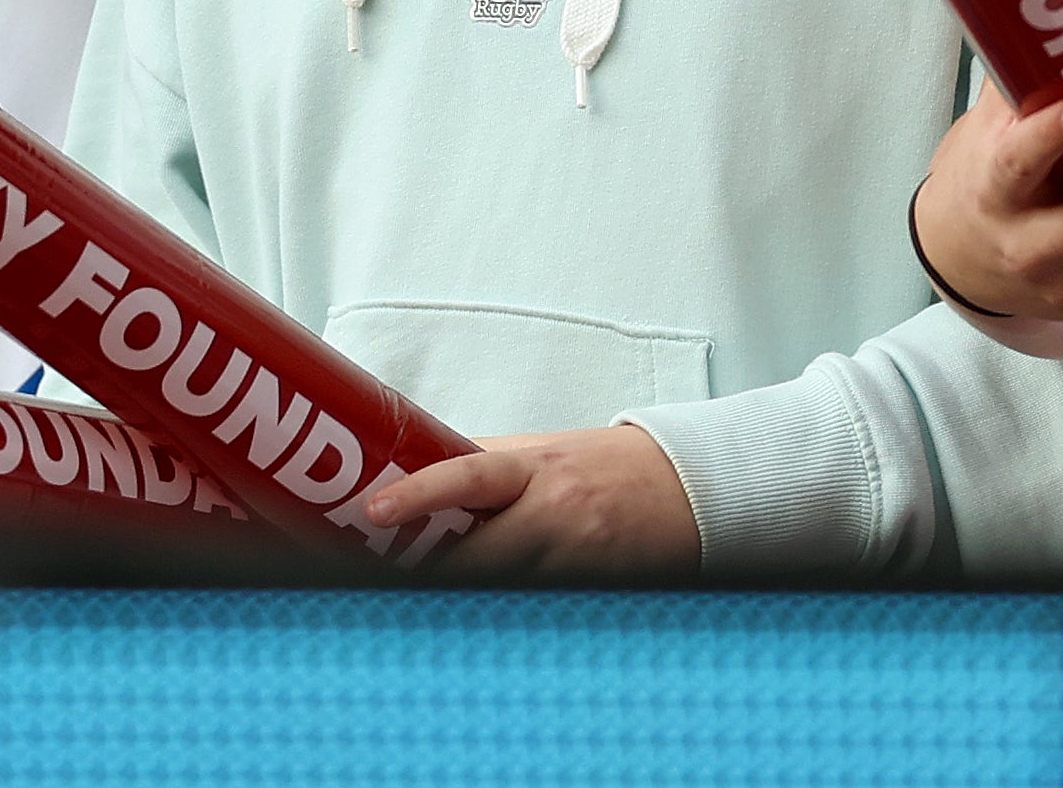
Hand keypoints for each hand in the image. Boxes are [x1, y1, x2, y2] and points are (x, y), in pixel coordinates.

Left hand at [361, 422, 704, 577]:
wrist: (687, 492)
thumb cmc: (609, 467)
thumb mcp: (544, 450)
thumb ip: (482, 461)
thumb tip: (409, 471)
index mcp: (541, 471)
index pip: (470, 476)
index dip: (420, 495)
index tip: (374, 509)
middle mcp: (554, 518)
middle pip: (467, 557)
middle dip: (422, 567)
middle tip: (381, 569)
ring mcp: (567, 567)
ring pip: (489, 593)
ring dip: (457, 591)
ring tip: (428, 586)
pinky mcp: (579, 600)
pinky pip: (520, 611)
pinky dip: (495, 609)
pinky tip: (484, 605)